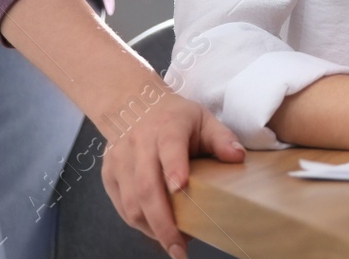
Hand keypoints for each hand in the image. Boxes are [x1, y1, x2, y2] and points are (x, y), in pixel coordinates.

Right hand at [99, 86, 245, 258]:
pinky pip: (122, 206)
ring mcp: (120, 160)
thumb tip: (238, 157)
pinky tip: (157, 231)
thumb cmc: (174, 117)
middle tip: (179, 248)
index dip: (174, 167)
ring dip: (152, 228)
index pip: (170, 147)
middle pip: (147, 186)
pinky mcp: (109, 175)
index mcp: (167, 126)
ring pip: (132, 202)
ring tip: (173, 244)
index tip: (180, 189)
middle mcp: (139, 143)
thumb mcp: (203, 119)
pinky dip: (140, 223)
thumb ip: (221, 138)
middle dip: (163, 222)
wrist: (132, 105)